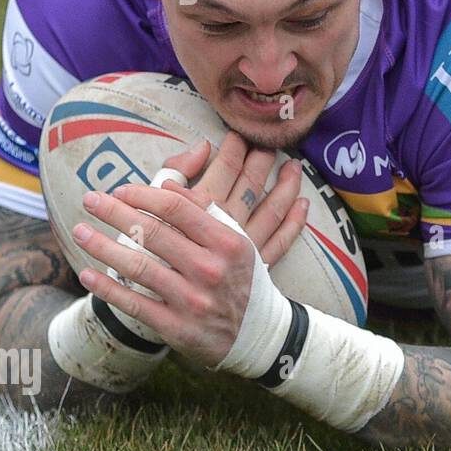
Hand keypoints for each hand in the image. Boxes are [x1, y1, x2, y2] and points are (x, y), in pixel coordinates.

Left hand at [72, 182, 259, 366]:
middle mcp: (211, 270)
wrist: (258, 333)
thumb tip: (166, 187)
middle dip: (114, 212)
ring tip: (79, 231)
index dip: (143, 196)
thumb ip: (204, 213)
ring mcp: (193, 300)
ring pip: (138, 267)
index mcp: (227, 243)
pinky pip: (134, 304)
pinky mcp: (177, 327)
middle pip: (153, 233)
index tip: (119, 190)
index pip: (178, 209)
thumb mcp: (236, 243)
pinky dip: (107, 289)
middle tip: (89, 200)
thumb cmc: (240, 280)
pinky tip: (86, 274)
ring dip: (102, 247)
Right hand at [161, 133, 308, 264]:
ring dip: (285, 186)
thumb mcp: (150, 217)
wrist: (163, 317)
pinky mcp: (257, 268)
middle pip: (252, 185)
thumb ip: (173, 177)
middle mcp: (230, 227)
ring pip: (272, 210)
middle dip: (262, 160)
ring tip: (295, 164)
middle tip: (270, 139)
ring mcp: (247, 249)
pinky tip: (304, 205)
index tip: (238, 133)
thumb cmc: (147, 266)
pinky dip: (295, 223)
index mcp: (203, 211)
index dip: (233, 149)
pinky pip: (282, 242)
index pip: (224, 169)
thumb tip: (202, 147)